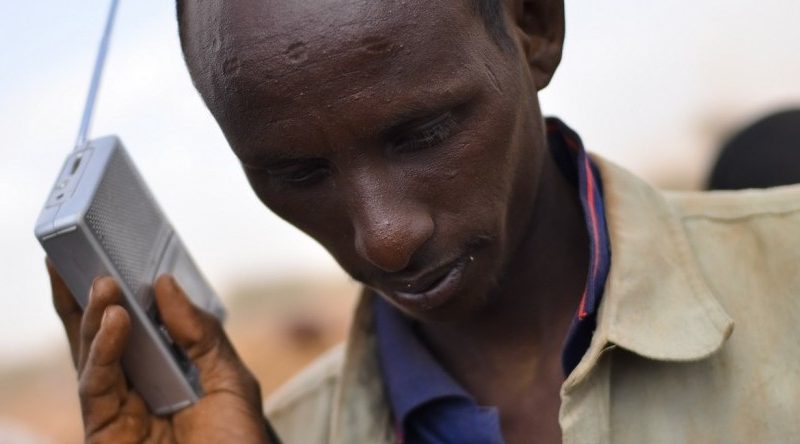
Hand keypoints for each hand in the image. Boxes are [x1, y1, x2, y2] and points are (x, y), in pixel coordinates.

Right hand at [47, 259, 272, 442]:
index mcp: (165, 372)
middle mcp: (136, 388)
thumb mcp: (229, 379)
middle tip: (73, 252)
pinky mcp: (104, 432)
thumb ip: (199, 333)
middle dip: (85, 295)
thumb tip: (165, 285)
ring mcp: (117, 410)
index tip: (110, 251)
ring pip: (91, 355)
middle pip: (101, 335)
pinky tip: (116, 322)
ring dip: (94, 316)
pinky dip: (103, 352)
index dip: (120, 291)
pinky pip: (96, 386)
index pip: (135, 326)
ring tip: (101, 281)